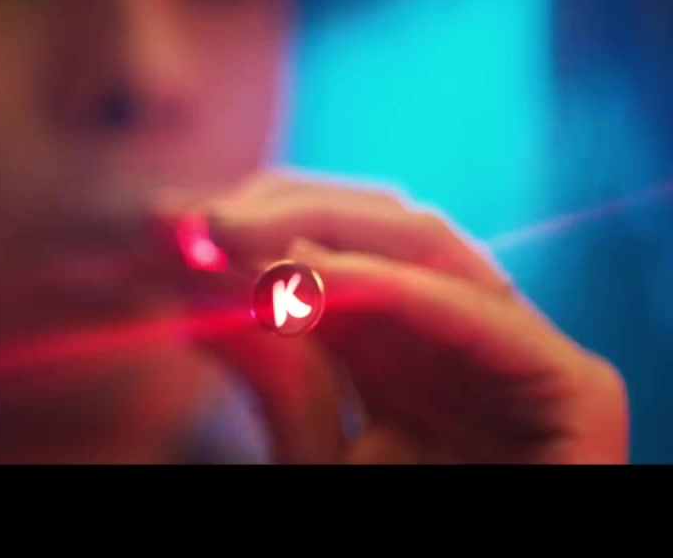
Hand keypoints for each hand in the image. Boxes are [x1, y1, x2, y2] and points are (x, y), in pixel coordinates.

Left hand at [170, 171, 628, 463]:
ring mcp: (518, 353)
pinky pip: (468, 310)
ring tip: (224, 229)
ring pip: (422, 241)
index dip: (249, 225)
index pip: (328, 246)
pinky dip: (384, 285)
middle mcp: (459, 334)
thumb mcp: (312, 457)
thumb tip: (194, 293)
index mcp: (403, 344)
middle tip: (182, 217)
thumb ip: (275, 378)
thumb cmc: (398, 532)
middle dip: (275, 208)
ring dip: (317, 224)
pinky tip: (299, 282)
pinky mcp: (573, 387)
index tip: (159, 224)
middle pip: (372, 226)